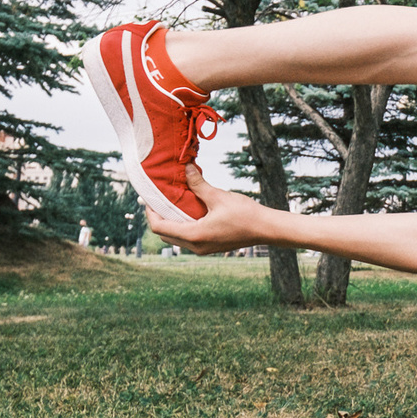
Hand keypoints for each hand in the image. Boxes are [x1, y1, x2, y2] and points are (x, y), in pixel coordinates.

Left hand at [146, 166, 281, 254]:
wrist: (266, 229)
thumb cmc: (245, 214)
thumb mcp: (218, 196)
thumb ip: (198, 184)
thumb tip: (186, 168)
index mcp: (194, 235)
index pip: (160, 227)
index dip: (150, 213)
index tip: (149, 198)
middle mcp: (196, 246)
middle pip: (165, 234)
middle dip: (158, 217)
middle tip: (158, 199)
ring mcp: (203, 249)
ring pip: (176, 238)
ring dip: (170, 222)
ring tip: (171, 204)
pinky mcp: (210, 247)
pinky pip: (188, 238)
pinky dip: (182, 226)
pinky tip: (187, 211)